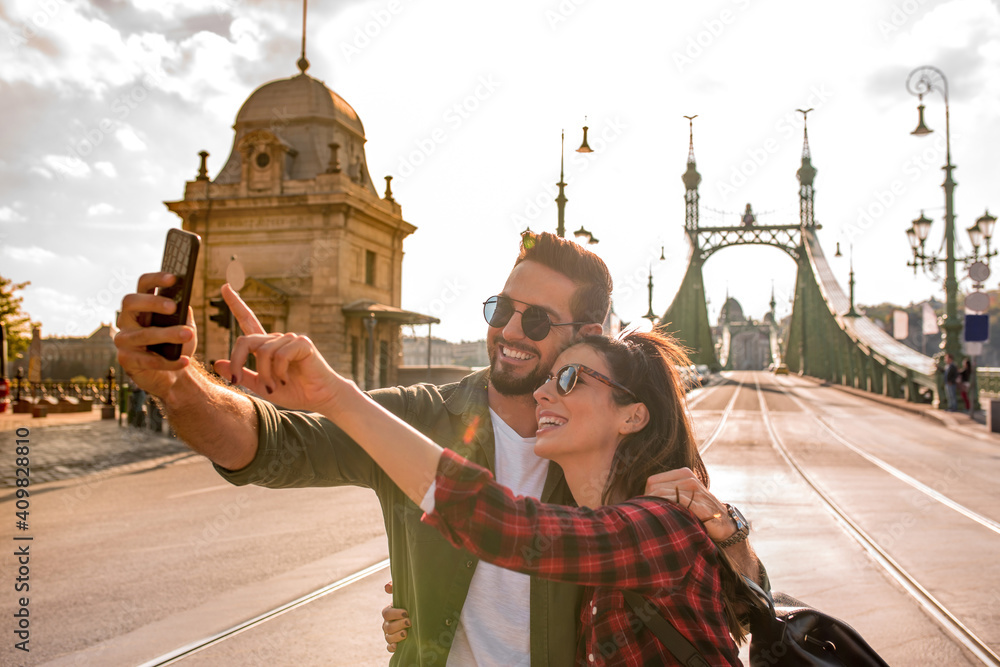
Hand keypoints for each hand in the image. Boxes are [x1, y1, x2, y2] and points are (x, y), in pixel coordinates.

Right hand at [115, 272, 196, 397]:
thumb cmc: (176, 346)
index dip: (156, 279)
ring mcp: (123, 340)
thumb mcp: (184, 326)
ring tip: (188, 334)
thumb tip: (184, 300)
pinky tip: (184, 361)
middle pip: (130, 302)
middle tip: (173, 307)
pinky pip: (146, 360)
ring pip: (142, 334)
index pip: (143, 285)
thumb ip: (183, 313)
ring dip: (167, 334)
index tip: (174, 278)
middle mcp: (128, 319)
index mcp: (142, 306)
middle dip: (152, 302)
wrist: (172, 376)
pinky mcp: (126, 360)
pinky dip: (168, 361)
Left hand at [214, 284, 346, 413]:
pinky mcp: (302, 343)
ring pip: (263, 352)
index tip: (225, 286)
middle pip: (245, 341)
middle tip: (236, 382)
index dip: (236, 304)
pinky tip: (286, 379)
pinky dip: (279, 372)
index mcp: (267, 346)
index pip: (248, 320)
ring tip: (274, 386)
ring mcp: (290, 339)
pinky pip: (280, 355)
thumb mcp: (261, 386)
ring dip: (264, 374)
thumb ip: (241, 374)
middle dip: (236, 362)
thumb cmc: (294, 392)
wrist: (319, 398)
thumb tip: (216, 363)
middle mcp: (277, 339)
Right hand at [381, 581, 409, 652]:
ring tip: (406, 634)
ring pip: (388, 637)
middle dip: (398, 625)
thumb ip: (396, 588)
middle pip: (387, 626)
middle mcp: (388, 623)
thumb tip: (387, 587)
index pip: (386, 613)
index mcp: (390, 612)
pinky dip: (392, 647)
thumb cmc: (412, 603)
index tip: (406, 612)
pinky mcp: (395, 644)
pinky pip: (389, 647)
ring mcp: (390, 634)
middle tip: (409, 622)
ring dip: (396, 636)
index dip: (395, 613)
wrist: (420, 615)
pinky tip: (397, 646)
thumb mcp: (406, 594)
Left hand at [644, 468, 737, 542]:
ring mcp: (697, 491)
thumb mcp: (683, 495)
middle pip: (656, 489)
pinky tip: (669, 520)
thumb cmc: (698, 509)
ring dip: (659, 509)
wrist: (724, 522)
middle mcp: (690, 479)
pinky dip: (670, 512)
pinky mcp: (702, 505)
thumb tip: (640, 499)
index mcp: (683, 473)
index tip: (648, 508)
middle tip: (651, 516)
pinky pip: (679, 506)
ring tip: (658, 519)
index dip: (647, 496)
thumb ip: (666, 491)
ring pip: (665, 496)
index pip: (653, 481)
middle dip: (651, 503)